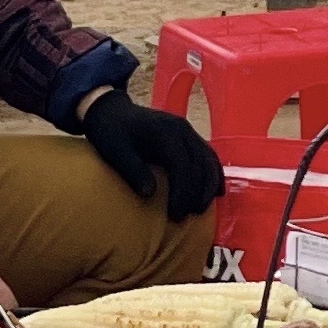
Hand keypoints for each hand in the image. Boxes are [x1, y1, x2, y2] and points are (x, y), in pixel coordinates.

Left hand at [79, 89, 227, 220]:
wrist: (111, 110)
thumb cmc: (111, 132)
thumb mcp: (115, 152)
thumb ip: (133, 171)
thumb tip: (150, 194)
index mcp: (164, 132)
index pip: (182, 165)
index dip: (182, 192)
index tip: (175, 215)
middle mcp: (182, 129)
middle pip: (200, 165)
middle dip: (196, 194)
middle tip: (184, 218)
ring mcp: (188, 131)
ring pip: (209, 160)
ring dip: (208, 187)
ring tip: (198, 210)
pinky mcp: (189, 136)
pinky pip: (209, 155)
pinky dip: (214, 174)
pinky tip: (216, 192)